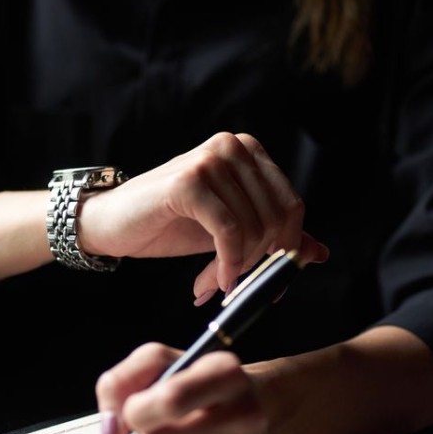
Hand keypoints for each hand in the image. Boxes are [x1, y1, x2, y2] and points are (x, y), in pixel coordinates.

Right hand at [78, 132, 328, 300]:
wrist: (112, 223)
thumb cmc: (170, 224)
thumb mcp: (230, 231)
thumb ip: (273, 236)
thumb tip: (320, 253)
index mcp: (248, 151)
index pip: (291, 206)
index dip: (286, 250)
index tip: (269, 283)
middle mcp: (233, 145)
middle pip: (278, 218)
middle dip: (260, 263)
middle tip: (236, 288)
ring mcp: (211, 158)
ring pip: (255, 229)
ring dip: (237, 270)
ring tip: (212, 284)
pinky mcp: (190, 181)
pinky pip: (230, 233)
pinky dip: (227, 265)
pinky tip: (213, 283)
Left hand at [95, 342, 267, 433]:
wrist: (244, 406)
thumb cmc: (193, 382)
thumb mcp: (156, 362)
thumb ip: (120, 382)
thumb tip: (109, 430)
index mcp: (226, 373)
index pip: (171, 401)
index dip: (137, 409)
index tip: (134, 408)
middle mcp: (245, 415)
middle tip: (157, 423)